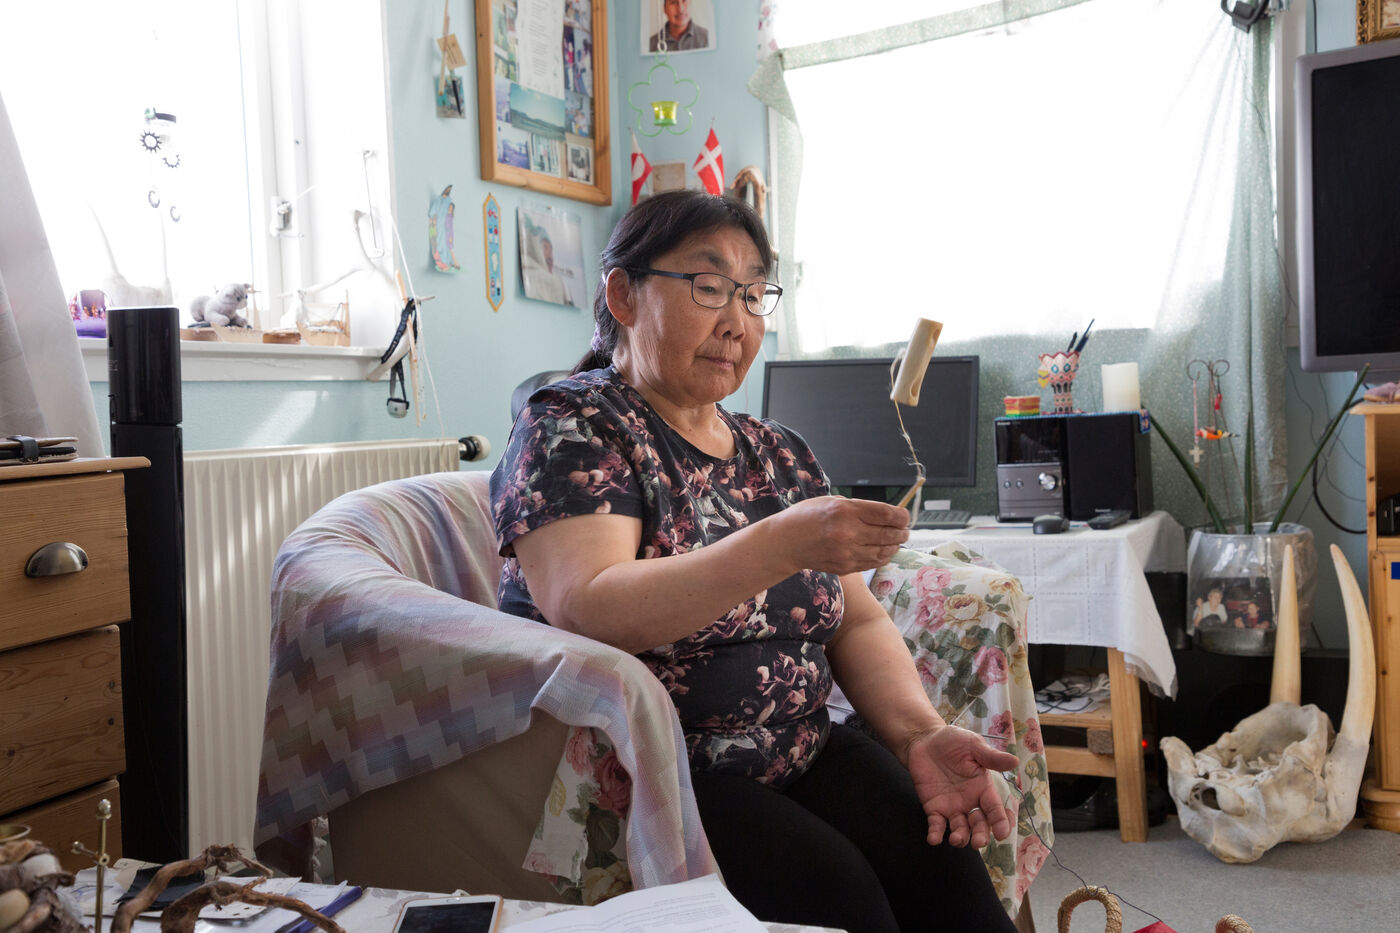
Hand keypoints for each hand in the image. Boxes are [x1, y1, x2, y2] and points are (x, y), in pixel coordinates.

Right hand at [769, 496, 909, 575]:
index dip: (902, 516)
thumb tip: (887, 515)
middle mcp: (848, 532)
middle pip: (888, 534)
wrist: (785, 542)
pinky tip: (884, 552)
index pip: (886, 515)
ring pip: (883, 552)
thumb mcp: (833, 502)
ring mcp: (846, 552)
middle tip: (905, 531)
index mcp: (846, 511)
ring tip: (897, 542)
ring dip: (894, 547)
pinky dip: (882, 558)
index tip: (905, 517)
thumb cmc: (808, 516)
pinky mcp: (844, 567)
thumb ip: (859, 508)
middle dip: (902, 533)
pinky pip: (871, 563)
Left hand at [906, 726, 1020, 848]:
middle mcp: (970, 801)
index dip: (1000, 822)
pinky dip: (935, 834)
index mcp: (983, 788)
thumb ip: (990, 757)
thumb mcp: (973, 745)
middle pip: (979, 824)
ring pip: (960, 828)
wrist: (924, 740)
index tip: (1002, 833)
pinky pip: (936, 824)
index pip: (994, 808)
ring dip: (960, 837)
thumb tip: (1014, 761)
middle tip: (978, 843)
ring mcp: (951, 806)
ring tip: (956, 840)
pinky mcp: (933, 807)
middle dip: (980, 835)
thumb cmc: (952, 741)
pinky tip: (934, 839)